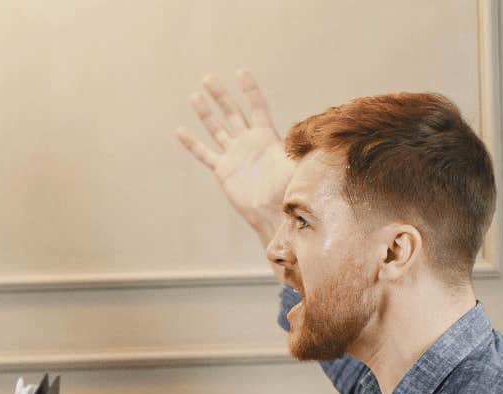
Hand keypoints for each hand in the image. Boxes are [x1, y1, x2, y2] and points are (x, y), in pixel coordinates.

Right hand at [175, 70, 293, 245]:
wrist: (275, 213)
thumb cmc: (291, 189)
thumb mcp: (301, 161)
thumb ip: (305, 143)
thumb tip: (322, 129)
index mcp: (266, 137)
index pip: (256, 107)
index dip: (249, 90)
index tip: (240, 72)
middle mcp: (248, 142)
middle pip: (232, 112)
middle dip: (221, 95)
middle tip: (208, 78)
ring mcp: (234, 155)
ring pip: (216, 128)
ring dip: (206, 113)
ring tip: (195, 96)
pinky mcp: (223, 170)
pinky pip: (204, 154)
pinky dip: (192, 143)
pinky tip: (180, 131)